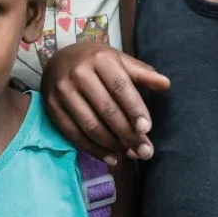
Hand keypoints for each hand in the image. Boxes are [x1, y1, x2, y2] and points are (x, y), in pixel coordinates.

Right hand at [41, 42, 170, 164]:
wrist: (58, 59)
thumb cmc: (96, 61)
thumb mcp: (118, 60)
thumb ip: (141, 73)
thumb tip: (166, 84)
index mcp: (100, 59)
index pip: (120, 88)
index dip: (134, 109)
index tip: (147, 129)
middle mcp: (79, 74)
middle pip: (107, 110)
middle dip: (128, 134)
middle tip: (145, 152)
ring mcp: (62, 91)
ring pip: (90, 125)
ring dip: (112, 145)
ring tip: (130, 155)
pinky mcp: (51, 107)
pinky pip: (73, 133)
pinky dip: (93, 149)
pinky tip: (111, 157)